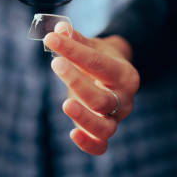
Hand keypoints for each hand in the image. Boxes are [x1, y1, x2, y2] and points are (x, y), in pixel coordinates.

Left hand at [44, 22, 138, 154]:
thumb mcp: (92, 45)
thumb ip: (75, 39)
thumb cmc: (99, 59)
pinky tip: (72, 133)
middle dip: (77, 81)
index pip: (98, 63)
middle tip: (55, 63)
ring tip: (65, 103)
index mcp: (124, 74)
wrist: (113, 76)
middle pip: (102, 98)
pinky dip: (88, 144)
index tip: (52, 39)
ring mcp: (116, 118)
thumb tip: (59, 30)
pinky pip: (100, 146)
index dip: (73, 50)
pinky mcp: (104, 132)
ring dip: (84, 117)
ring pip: (105, 127)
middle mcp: (124, 99)